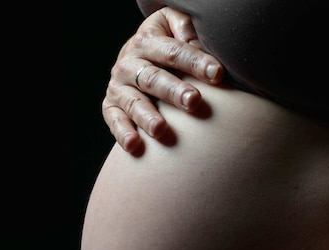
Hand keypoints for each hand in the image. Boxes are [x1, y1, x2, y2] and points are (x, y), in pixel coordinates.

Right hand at [103, 7, 224, 152]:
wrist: (136, 56)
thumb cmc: (167, 45)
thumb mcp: (174, 25)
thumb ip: (186, 28)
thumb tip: (197, 42)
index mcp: (147, 41)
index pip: (173, 51)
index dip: (195, 62)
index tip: (217, 74)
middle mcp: (129, 63)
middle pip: (153, 78)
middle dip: (173, 91)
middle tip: (193, 101)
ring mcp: (119, 87)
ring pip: (133, 102)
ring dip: (147, 116)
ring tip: (161, 129)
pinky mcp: (111, 106)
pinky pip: (115, 120)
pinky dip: (123, 133)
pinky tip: (134, 145)